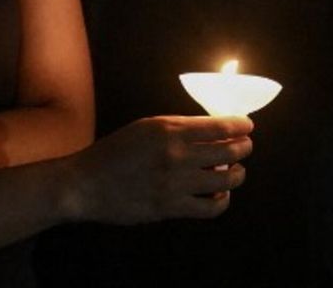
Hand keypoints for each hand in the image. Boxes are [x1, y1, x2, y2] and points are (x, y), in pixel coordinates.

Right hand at [63, 115, 251, 224]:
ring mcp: (175, 182)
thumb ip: (176, 128)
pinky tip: (220, 194)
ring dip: (238, 173)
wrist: (85, 183)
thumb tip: (210, 131)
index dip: (240, 125)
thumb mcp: (143, 128)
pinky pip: (212, 207)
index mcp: (167, 129)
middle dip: (243, 147)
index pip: (219, 125)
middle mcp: (176, 154)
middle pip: (229, 151)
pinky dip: (222, 200)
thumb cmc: (113, 153)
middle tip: (244, 146)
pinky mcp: (172, 207)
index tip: (247, 126)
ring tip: (236, 170)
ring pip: (227, 179)